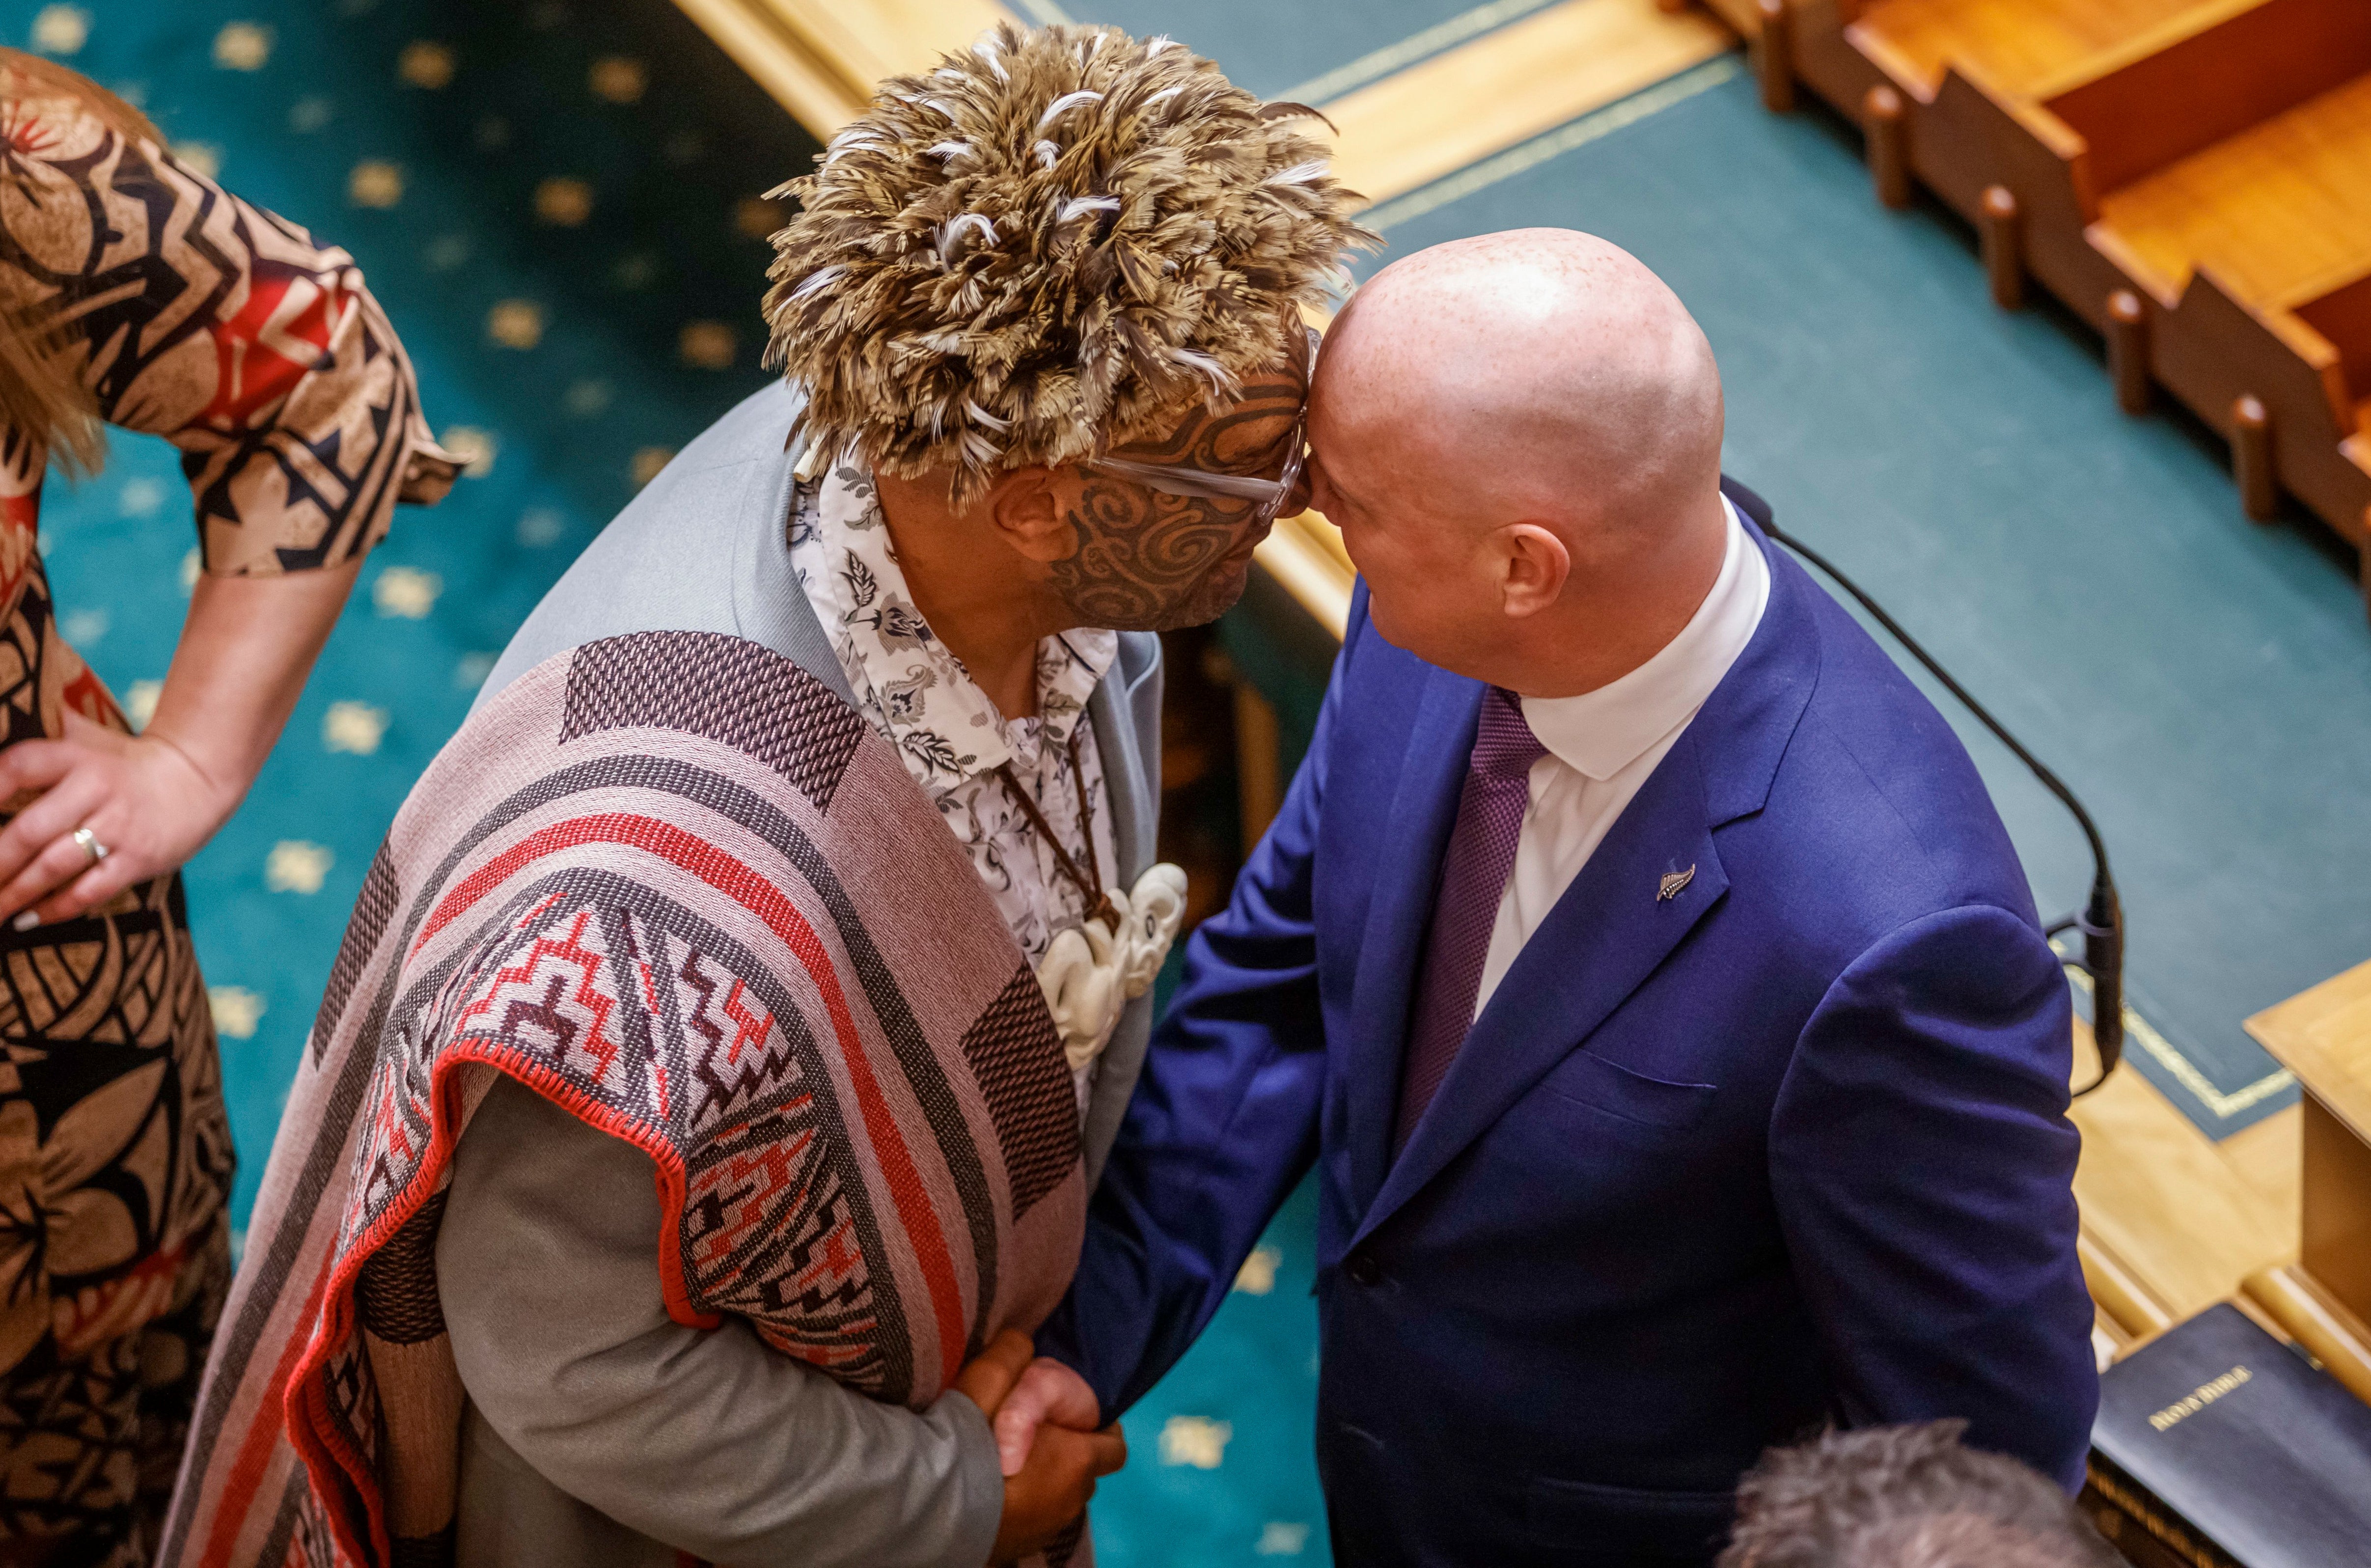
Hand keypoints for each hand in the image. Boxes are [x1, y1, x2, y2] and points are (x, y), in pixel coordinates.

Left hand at [0, 712, 240, 927]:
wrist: (197, 777)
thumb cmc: (123, 762)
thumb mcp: (86, 738)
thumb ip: (42, 734)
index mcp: (75, 757)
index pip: (20, 766)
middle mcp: (94, 789)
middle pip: (29, 831)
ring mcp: (118, 827)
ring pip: (55, 866)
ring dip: (15, 893)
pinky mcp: (139, 858)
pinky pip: (90, 890)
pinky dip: (56, 908)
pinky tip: (30, 918)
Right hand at [951, 1337, 1124, 1564]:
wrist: (926, 1513)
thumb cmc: (969, 1443)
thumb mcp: (988, 1379)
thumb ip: (1011, 1355)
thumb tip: (1021, 1344)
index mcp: (1077, 1461)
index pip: (1114, 1447)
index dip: (1100, 1429)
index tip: (1076, 1416)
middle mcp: (1069, 1501)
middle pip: (1083, 1474)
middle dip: (1068, 1455)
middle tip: (1034, 1434)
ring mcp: (1044, 1531)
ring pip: (1057, 1501)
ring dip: (1043, 1484)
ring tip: (1007, 1465)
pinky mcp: (1016, 1551)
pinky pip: (1030, 1522)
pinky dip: (1020, 1509)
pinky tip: (990, 1495)